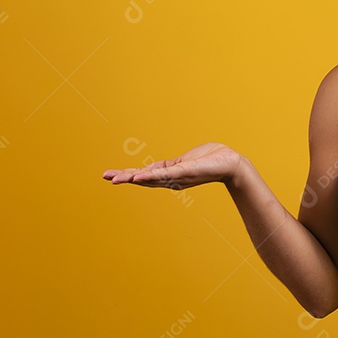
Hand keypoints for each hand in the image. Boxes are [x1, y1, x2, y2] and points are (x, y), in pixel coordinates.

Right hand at [102, 142, 242, 189]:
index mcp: (171, 174)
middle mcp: (172, 179)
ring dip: (131, 178)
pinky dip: (149, 176)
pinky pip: (164, 175)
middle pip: (143, 179)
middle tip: (105, 177)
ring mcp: (177, 177)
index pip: (146, 174)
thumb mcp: (188, 160)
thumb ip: (175, 164)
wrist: (232, 163)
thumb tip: (167, 166)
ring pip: (150, 178)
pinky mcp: (184, 172)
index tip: (111, 176)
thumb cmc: (214, 159)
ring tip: (114, 179)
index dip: (129, 175)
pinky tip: (136, 178)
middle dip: (124, 178)